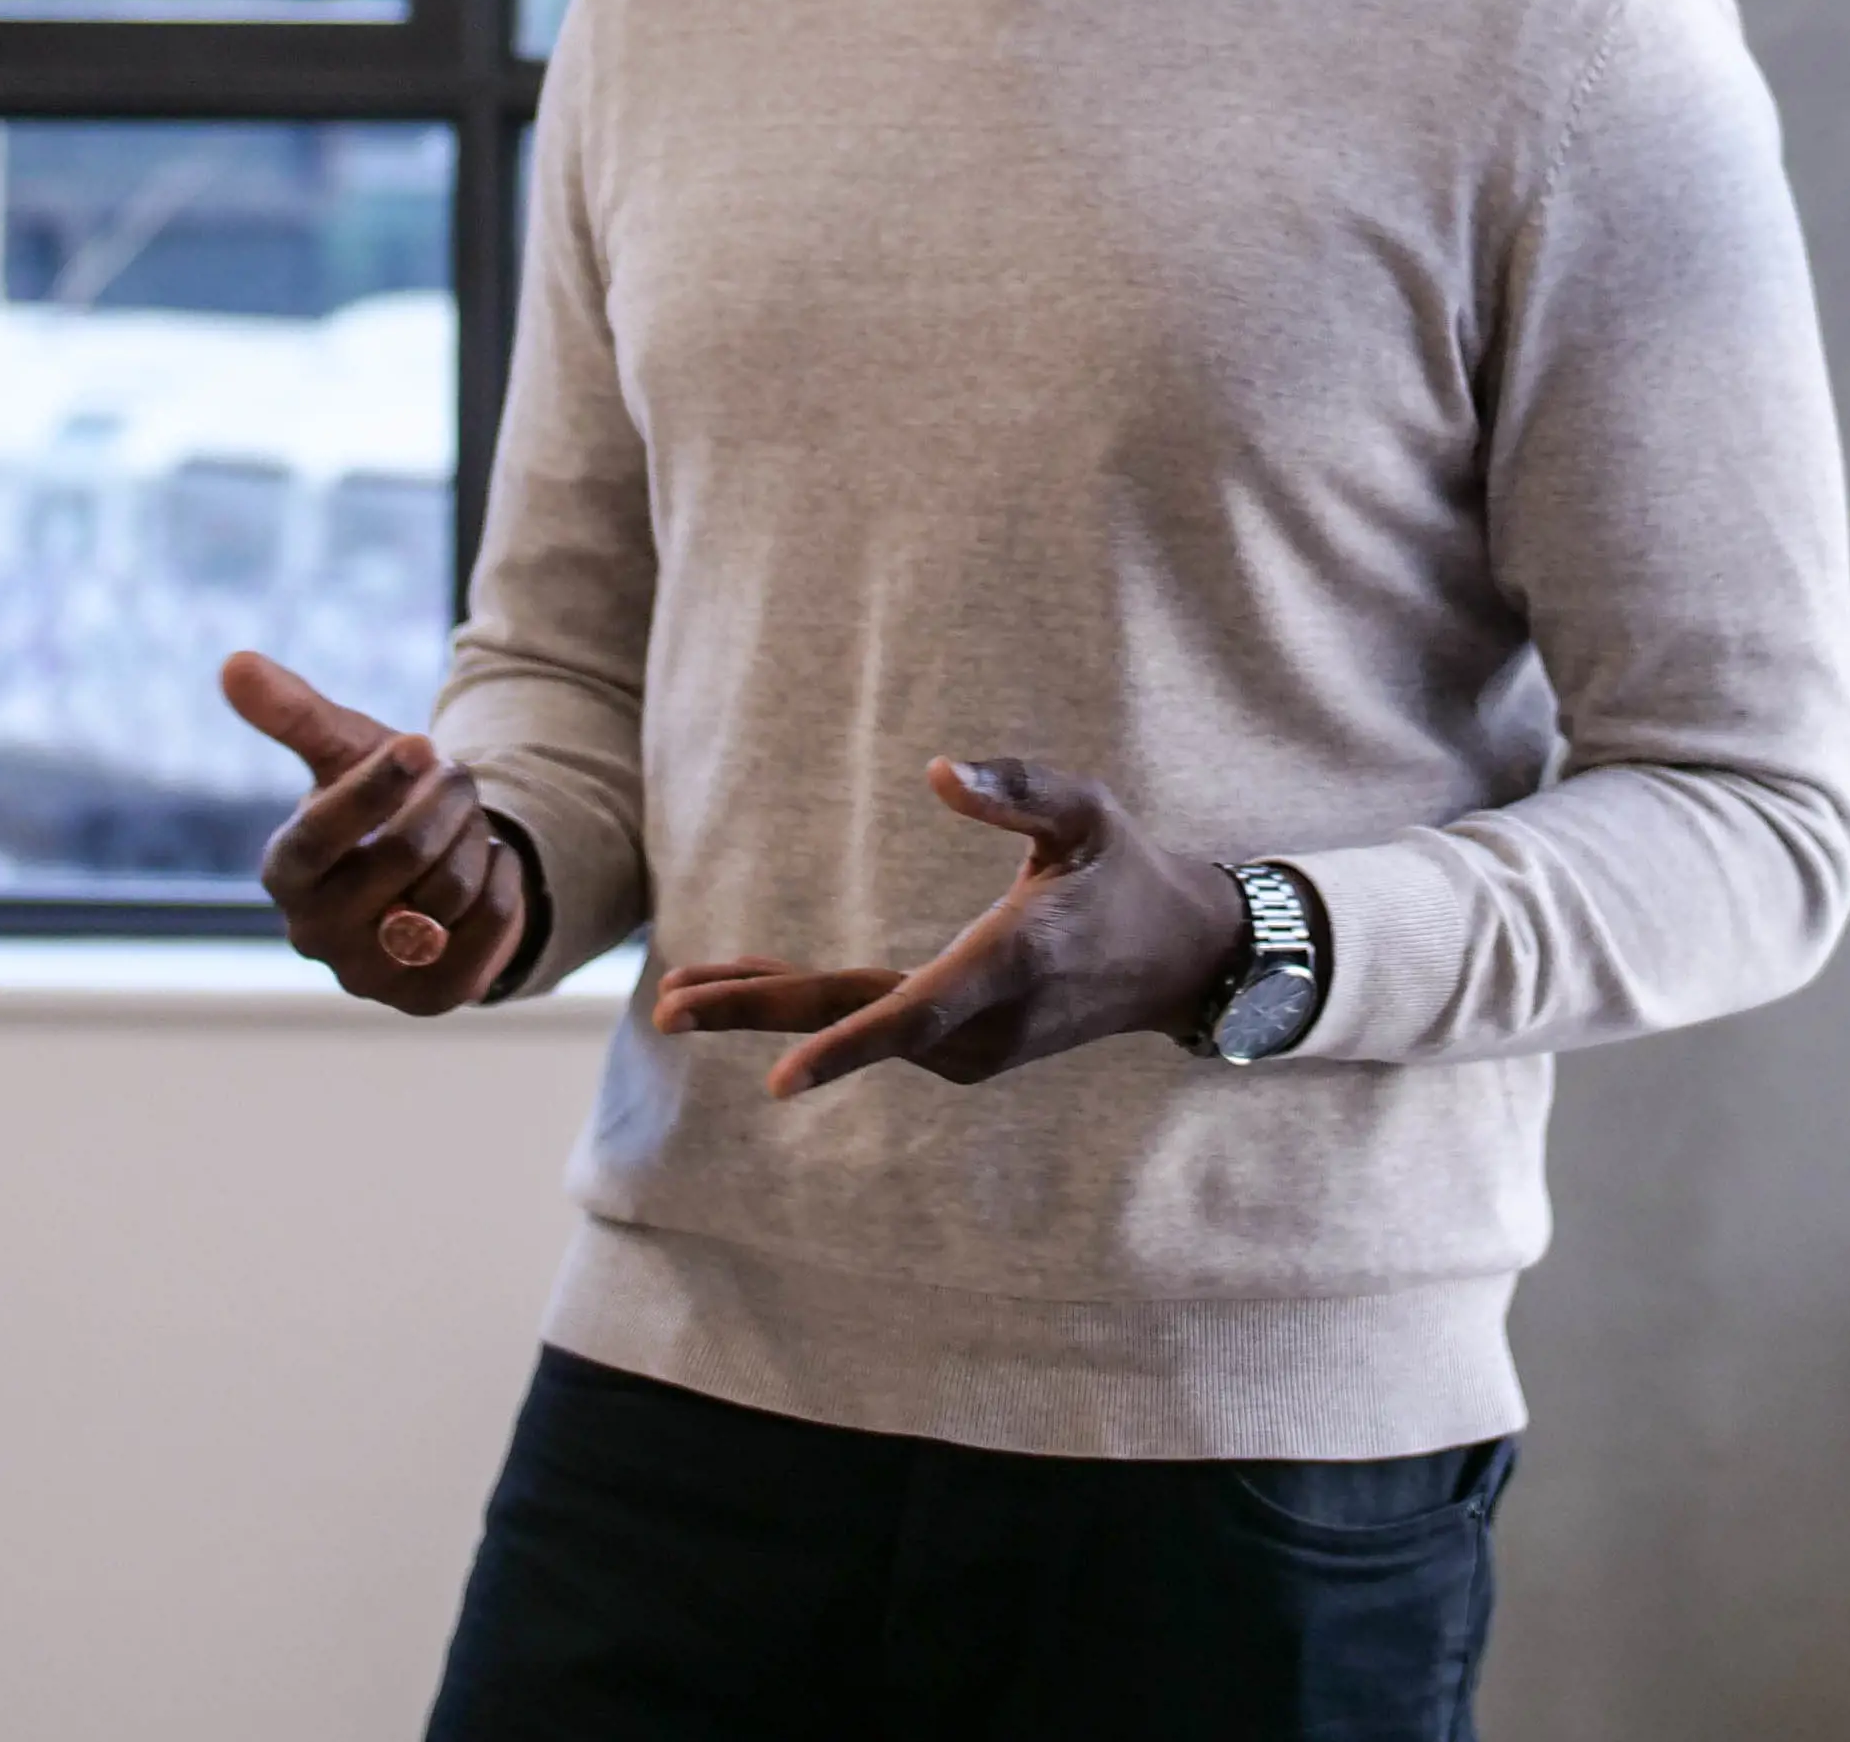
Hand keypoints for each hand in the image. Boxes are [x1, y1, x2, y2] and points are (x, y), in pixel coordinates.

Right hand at [235, 651, 526, 1014]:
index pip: (319, 833)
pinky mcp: (431, 999)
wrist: (437, 872)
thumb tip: (234, 663)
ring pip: (453, 888)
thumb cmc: (379, 804)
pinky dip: (503, 881)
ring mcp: (372, 975)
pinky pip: (492, 928)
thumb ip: (293, 712)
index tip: (420, 742)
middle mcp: (314, 934)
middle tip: (455, 773)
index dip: (375, 785)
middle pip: (403, 854)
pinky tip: (488, 867)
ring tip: (463, 826)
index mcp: (283, 872)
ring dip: (475, 837)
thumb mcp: (343, 750)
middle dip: (446, 798)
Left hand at [649, 756, 1249, 1097]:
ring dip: (773, 1009)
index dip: (846, 1046)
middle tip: (667, 1008)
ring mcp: (977, 1049)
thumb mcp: (1086, 813)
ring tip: (684, 993)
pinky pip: (878, 1031)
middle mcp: (987, 1021)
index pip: (914, 1014)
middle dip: (759, 1014)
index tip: (780, 1079)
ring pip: (859, 1028)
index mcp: (1011, 962)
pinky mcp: (968, 1052)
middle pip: (857, 1023)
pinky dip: (817, 1015)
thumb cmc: (1128, 870)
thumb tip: (937, 771)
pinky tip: (759, 988)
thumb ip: (1018, 789)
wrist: (1182, 960)